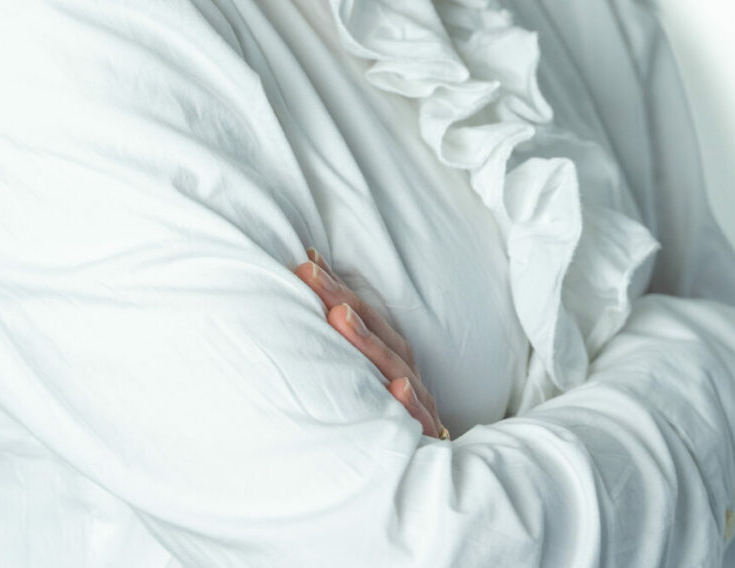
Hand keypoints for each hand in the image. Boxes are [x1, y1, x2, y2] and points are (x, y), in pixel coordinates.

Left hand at [292, 248, 447, 439]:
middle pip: (373, 330)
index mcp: (387, 356)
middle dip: (340, 299)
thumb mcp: (363, 385)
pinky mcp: (425, 435)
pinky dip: (409, 402)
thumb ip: (343, 351)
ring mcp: (416, 402)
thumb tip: (307, 311)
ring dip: (367, 341)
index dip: (334, 286)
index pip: (359, 313)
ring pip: (393, 366)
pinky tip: (396, 388)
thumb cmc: (386, 420)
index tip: (306, 259)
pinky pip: (418, 418)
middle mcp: (402, 371)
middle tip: (309, 273)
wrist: (429, 476)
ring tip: (339, 316)